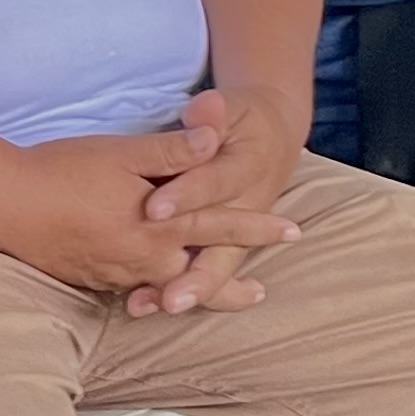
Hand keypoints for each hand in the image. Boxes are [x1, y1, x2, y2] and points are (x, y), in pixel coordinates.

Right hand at [0, 121, 290, 297]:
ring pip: (163, 286)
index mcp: (157, 227)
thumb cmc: (60, 172)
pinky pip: (131, 288)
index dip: (257, 227)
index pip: (219, 226)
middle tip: (261, 293)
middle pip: (197, 273)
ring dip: (190, 289)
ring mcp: (114, 274)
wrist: (1, 204)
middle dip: (230, 282)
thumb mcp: (120, 153)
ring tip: (207, 294)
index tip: (291, 231)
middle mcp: (142, 259)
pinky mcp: (89, 278)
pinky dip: (149, 290)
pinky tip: (149, 289)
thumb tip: (215, 139)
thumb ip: (171, 151)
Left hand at [131, 84, 307, 314]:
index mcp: (247, 170)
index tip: (154, 209)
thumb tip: (205, 107)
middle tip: (170, 298)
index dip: (187, 196)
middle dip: (196, 277)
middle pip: (223, 250)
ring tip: (154, 307)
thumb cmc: (243, 121)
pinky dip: (175, 289)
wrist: (273, 138)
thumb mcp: (232, 108)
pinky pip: (202, 272)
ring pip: (214, 268)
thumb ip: (214, 112)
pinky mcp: (220, 245)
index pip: (214, 184)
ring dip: (187, 291)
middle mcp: (245, 210)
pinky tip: (141, 304)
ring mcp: (235, 234)